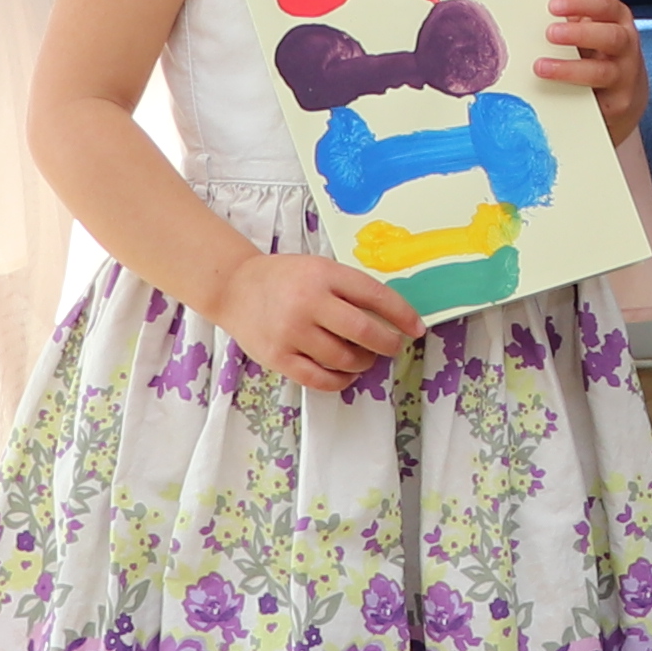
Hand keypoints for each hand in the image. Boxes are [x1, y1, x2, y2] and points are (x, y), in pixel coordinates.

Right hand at [217, 247, 424, 395]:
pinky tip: (346, 374)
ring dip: (363, 363)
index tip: (416, 328)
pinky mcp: (278, 357)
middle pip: (364, 331)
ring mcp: (292, 332)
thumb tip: (392, 318)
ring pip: (345, 359)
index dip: (402, 314)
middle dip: (387, 343)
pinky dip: (341, 381)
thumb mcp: (319, 269)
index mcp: (324, 274)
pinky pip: (320, 379)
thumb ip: (349, 289)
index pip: (375, 296)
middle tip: (392, 346)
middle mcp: (309, 302)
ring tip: (363, 358)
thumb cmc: (285, 279)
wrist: (235, 288)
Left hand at [536, 0, 649, 150]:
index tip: (553, 6)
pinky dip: (572, 96)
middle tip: (550, 33)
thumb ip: (569, 23)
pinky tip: (553, 94)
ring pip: (602, 72)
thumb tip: (533, 19)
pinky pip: (597, 102)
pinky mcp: (618, 104)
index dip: (580, 3)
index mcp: (618, 21)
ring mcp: (625, 76)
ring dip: (569, 69)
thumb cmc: (599, 55)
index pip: (605, 6)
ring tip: (541, 67)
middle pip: (611, 36)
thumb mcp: (591, 31)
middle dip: (579, 34)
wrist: (625, 93)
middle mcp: (627, 46)